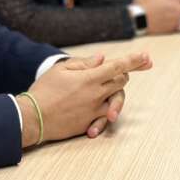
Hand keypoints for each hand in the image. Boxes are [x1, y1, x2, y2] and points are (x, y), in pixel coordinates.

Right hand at [23, 52, 152, 146]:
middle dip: (123, 73)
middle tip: (121, 70)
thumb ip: (84, 63)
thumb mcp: (61, 70)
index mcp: (90, 78)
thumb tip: (102, 59)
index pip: (118, 66)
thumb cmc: (44, 90)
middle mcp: (96, 94)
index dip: (135, 60)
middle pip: (121, 81)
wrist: (32, 117)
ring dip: (115, 92)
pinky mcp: (89, 122)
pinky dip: (105, 114)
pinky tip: (103, 115)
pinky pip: (105, 117)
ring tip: (108, 90)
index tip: (146, 57)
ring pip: (116, 99)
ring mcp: (94, 110)